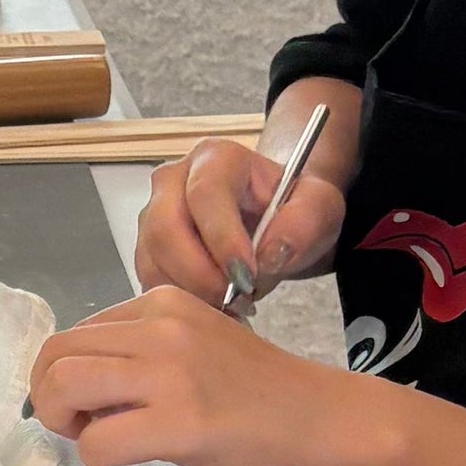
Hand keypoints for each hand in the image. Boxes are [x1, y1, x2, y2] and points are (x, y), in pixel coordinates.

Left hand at [29, 287, 379, 465]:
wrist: (329, 422)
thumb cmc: (264, 395)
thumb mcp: (197, 348)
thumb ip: (142, 356)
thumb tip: (82, 390)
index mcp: (162, 302)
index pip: (76, 332)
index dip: (65, 374)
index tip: (89, 404)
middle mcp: (160, 326)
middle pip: (56, 355)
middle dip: (48, 398)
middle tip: (78, 427)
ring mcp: (169, 373)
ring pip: (63, 387)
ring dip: (64, 423)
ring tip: (98, 439)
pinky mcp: (180, 423)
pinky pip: (98, 443)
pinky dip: (97, 457)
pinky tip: (131, 458)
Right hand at [133, 136, 346, 302]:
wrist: (274, 219)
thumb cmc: (291, 208)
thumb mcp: (319, 208)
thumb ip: (304, 222)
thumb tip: (268, 253)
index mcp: (216, 159)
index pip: (206, 194)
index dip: (222, 238)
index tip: (247, 275)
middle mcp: (174, 180)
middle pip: (164, 228)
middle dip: (200, 274)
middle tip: (236, 299)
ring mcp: (153, 215)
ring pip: (152, 259)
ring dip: (189, 292)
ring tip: (230, 304)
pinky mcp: (146, 249)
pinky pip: (150, 280)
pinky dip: (179, 301)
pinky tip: (212, 306)